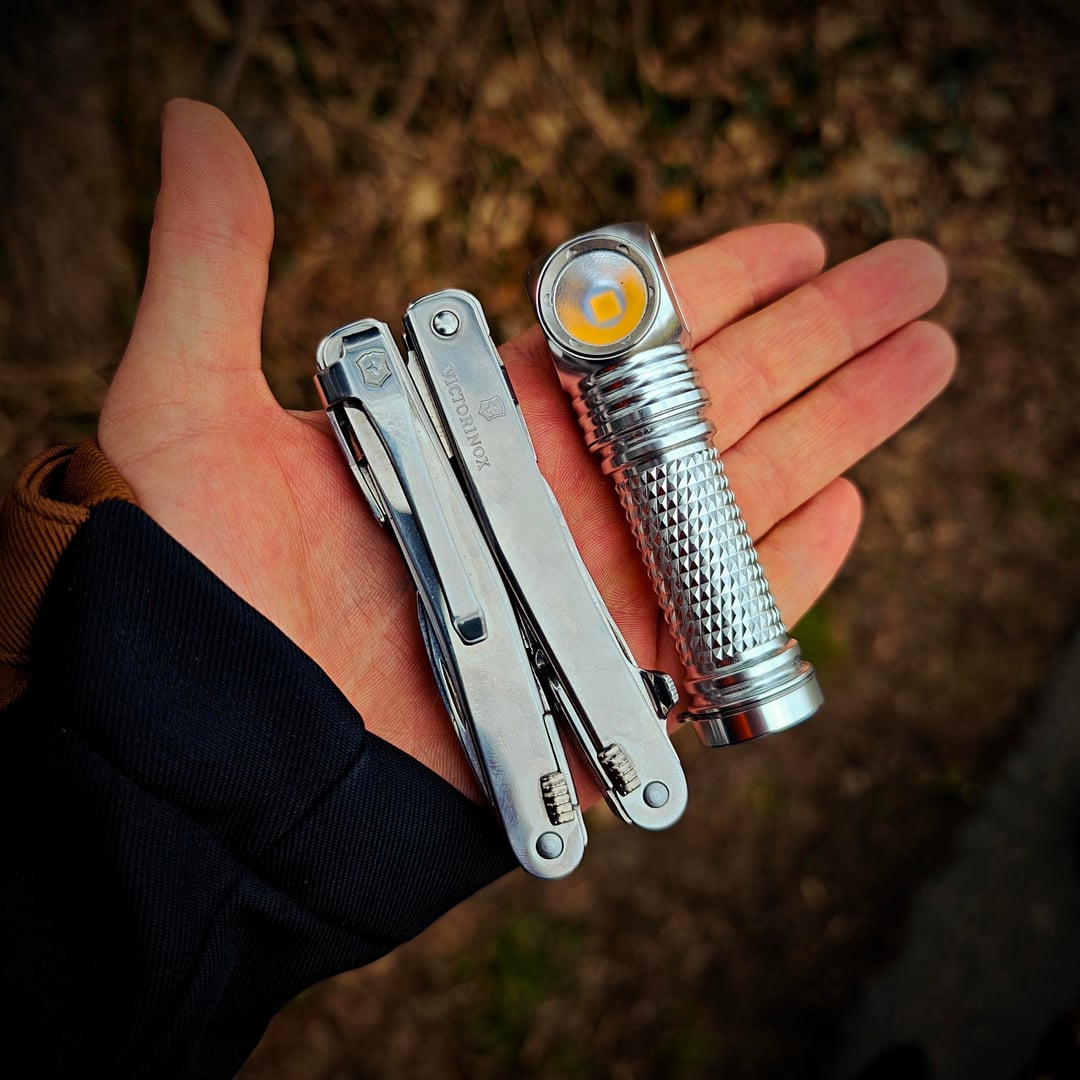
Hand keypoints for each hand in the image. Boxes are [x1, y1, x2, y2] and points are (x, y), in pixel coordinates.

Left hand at [99, 100, 953, 801]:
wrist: (208, 754)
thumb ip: (214, 262)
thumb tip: (197, 123)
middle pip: (719, 395)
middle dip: (824, 332)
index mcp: (483, 418)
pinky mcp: (611, 682)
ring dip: (844, 425)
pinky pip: (726, 617)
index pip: (629, 331)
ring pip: (746, 488)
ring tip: (924, 360)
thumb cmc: (190, 590)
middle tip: (914, 275)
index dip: (719, 276)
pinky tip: (854, 504)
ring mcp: (590, 588)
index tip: (798, 235)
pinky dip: (792, 568)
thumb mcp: (184, 403)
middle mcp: (552, 495)